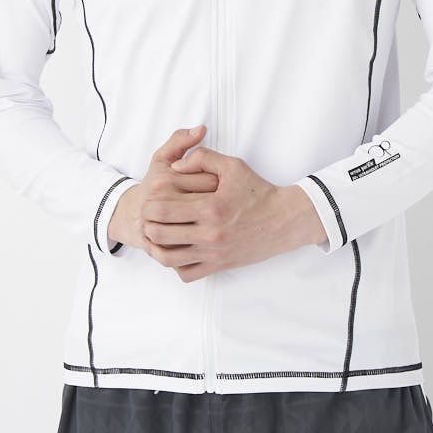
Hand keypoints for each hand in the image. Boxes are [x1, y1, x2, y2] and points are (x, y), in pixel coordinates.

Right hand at [105, 125, 217, 249]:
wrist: (133, 216)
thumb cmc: (153, 185)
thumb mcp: (162, 159)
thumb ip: (180, 140)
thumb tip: (201, 128)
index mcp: (165, 180)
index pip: (210, 180)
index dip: (223, 182)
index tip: (224, 184)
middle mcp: (161, 204)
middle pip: (209, 205)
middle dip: (221, 204)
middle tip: (225, 203)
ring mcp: (159, 228)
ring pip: (202, 230)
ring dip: (215, 226)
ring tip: (217, 220)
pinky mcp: (160, 248)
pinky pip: (189, 250)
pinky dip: (202, 246)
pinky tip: (206, 237)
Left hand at [147, 145, 318, 281]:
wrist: (284, 220)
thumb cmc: (258, 192)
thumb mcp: (233, 166)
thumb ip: (202, 158)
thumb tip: (175, 166)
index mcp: (209, 208)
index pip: (162, 210)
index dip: (148, 204)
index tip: (150, 199)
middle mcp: (209, 234)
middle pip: (159, 235)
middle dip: (147, 224)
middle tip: (148, 217)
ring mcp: (213, 253)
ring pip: (168, 259)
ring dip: (156, 247)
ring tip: (156, 236)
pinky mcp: (219, 265)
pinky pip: (187, 273)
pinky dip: (175, 265)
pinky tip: (176, 251)